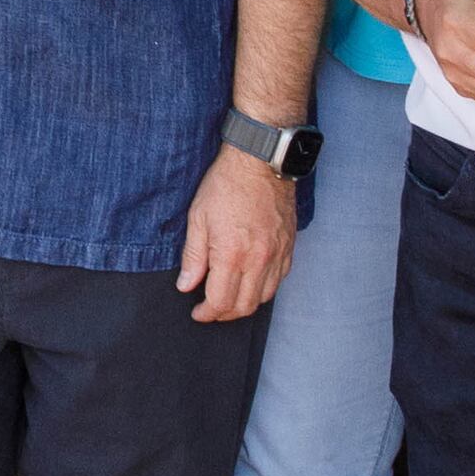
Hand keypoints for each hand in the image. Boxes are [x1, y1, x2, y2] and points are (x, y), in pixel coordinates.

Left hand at [177, 144, 295, 321]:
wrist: (260, 161)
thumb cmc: (226, 185)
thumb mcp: (198, 218)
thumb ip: (193, 257)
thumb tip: (186, 285)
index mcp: (231, 254)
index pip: (220, 301)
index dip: (206, 313)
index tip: (198, 312)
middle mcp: (258, 260)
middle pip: (244, 306)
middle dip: (224, 314)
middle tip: (211, 309)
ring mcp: (277, 254)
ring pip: (264, 297)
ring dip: (245, 304)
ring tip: (229, 298)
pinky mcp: (288, 246)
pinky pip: (279, 280)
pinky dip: (264, 289)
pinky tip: (251, 282)